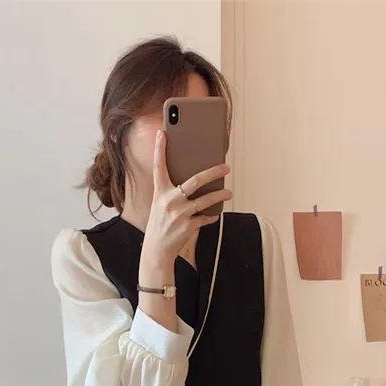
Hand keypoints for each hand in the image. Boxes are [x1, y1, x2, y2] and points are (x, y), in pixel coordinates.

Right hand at [143, 128, 231, 262]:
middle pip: (195, 181)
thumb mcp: (161, 206)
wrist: (156, 251)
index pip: (159, 167)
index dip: (159, 150)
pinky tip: (215, 214)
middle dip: (213, 172)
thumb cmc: (161, 225)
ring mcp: (179, 214)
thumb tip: (196, 181)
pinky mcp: (187, 227)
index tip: (162, 133)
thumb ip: (173, 192)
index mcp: (160, 193)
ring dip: (220, 196)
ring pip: (205, 200)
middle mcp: (169, 201)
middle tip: (226, 167)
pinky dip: (211, 216)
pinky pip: (205, 218)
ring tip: (229, 193)